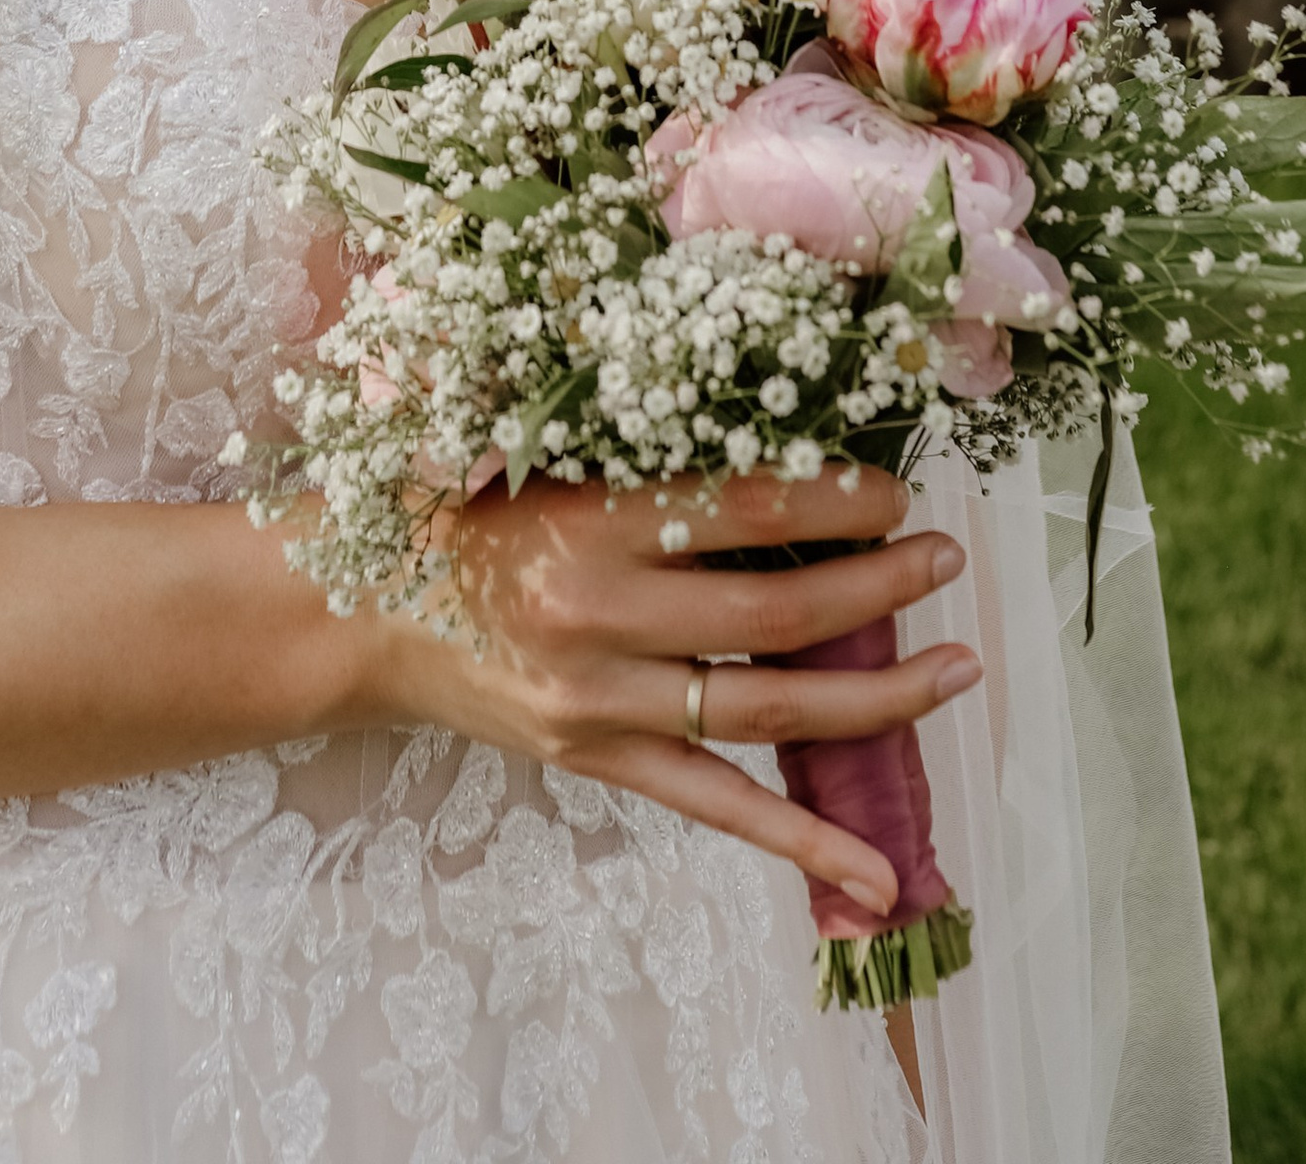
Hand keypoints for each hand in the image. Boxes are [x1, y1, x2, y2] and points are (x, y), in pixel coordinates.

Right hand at [367, 464, 979, 915]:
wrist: (349, 612)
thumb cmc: (444, 508)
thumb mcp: (527, 449)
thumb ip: (629, 447)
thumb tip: (759, 427)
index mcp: (588, 521)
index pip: (741, 509)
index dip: (832, 500)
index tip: (895, 488)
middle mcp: (600, 617)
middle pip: (776, 614)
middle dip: (881, 590)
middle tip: (949, 561)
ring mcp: (601, 704)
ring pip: (768, 711)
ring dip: (877, 698)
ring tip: (956, 672)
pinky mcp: (597, 762)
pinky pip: (719, 808)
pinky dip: (803, 845)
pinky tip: (878, 878)